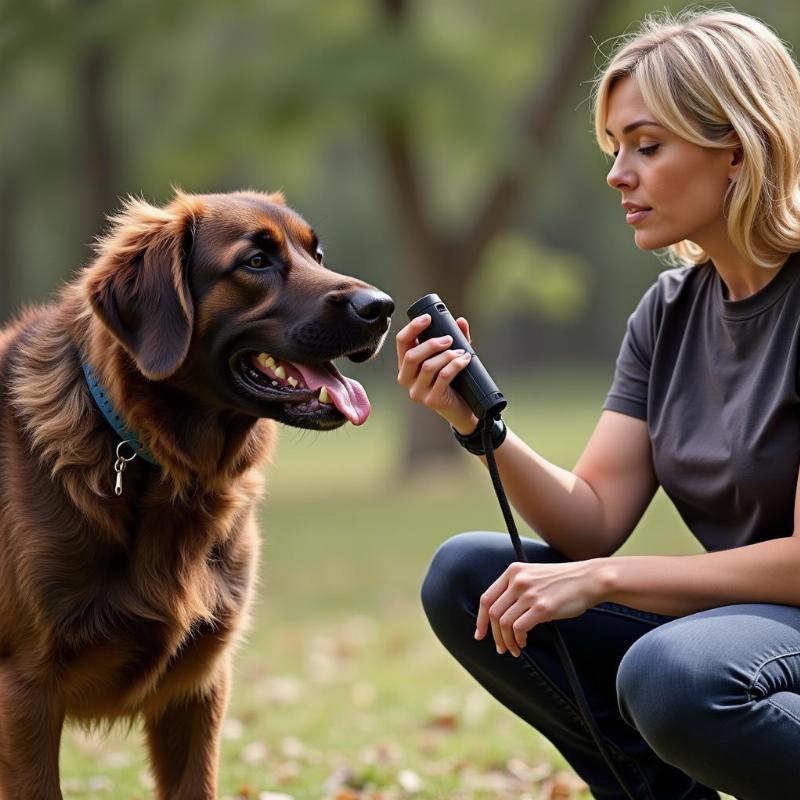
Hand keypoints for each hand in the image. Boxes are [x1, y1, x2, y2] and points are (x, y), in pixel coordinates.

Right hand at [395, 314, 478, 431]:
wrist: (464, 410)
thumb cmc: (455, 381)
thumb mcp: (453, 357)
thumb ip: (456, 339)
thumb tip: (460, 321)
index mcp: (406, 365)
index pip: (402, 342)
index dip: (413, 328)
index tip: (428, 318)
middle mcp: (406, 379)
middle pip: (411, 355)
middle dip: (431, 344)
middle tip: (449, 339)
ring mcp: (417, 391)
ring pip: (428, 366)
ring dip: (447, 355)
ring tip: (462, 352)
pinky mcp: (431, 400)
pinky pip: (443, 377)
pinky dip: (455, 365)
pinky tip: (465, 360)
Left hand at [474, 559, 608, 656]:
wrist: (589, 579)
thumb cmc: (563, 582)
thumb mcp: (534, 576)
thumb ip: (516, 589)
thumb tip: (501, 616)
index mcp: (513, 571)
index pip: (486, 598)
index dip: (480, 619)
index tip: (480, 634)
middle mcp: (518, 580)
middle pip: (493, 614)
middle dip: (494, 636)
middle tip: (501, 648)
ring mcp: (529, 593)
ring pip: (504, 623)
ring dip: (507, 641)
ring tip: (514, 650)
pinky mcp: (542, 607)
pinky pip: (519, 628)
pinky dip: (518, 640)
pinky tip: (524, 643)